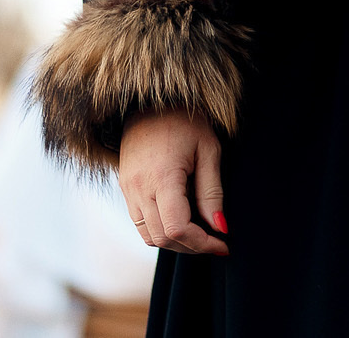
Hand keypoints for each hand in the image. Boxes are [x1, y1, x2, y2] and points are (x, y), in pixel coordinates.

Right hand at [118, 111, 228, 254]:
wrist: (150, 102)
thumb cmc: (185, 121)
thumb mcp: (208, 150)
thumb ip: (212, 192)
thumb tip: (219, 227)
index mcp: (162, 177)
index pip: (177, 228)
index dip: (202, 243)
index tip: (223, 244)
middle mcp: (139, 188)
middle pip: (163, 238)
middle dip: (192, 247)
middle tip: (216, 241)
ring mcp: (128, 190)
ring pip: (148, 236)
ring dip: (175, 242)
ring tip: (200, 233)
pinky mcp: (125, 189)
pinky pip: (140, 223)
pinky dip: (161, 230)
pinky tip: (182, 220)